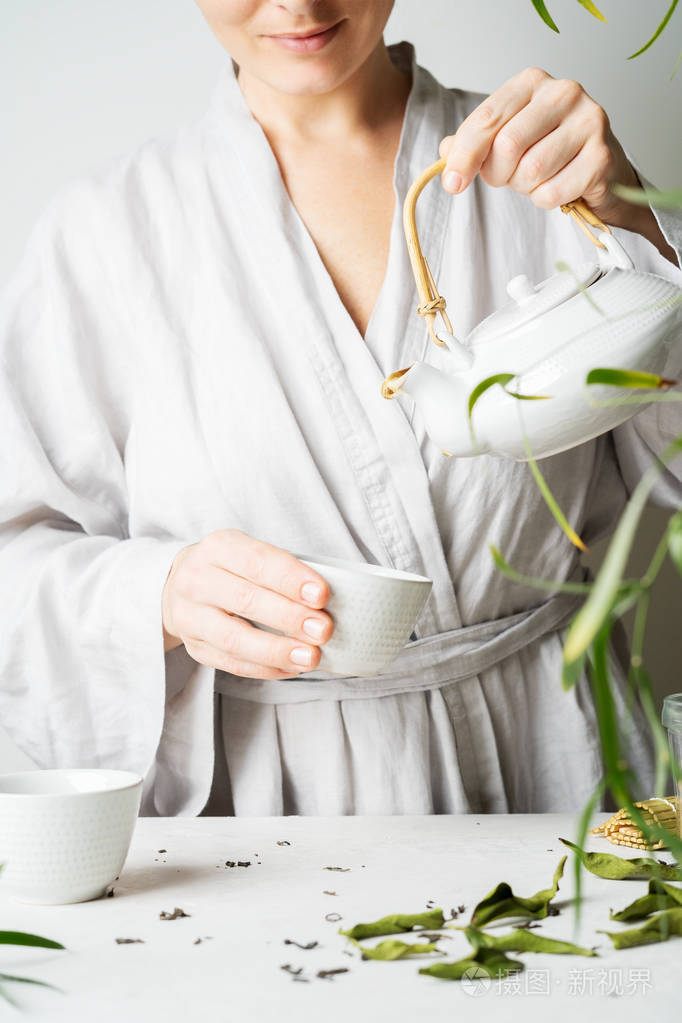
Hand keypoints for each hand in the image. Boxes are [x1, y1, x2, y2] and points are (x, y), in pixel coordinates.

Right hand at [161, 529, 332, 678]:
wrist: (179, 585)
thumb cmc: (231, 568)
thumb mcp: (249, 552)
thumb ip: (282, 571)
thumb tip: (325, 601)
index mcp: (219, 547)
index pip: (257, 561)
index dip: (291, 579)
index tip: (322, 595)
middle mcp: (197, 579)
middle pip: (245, 600)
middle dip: (289, 617)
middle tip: (323, 629)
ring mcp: (190, 615)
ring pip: (233, 638)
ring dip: (276, 650)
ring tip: (309, 657)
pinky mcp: (193, 646)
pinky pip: (229, 663)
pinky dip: (264, 668)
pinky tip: (290, 668)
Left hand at [438, 66, 640, 229]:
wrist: (600, 170)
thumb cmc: (548, 150)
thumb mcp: (506, 138)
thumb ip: (473, 142)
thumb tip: (445, 152)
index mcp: (532, 82)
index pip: (487, 118)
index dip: (463, 155)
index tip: (452, 183)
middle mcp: (564, 93)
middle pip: (507, 145)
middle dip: (498, 174)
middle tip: (507, 178)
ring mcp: (589, 121)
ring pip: (531, 171)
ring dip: (524, 187)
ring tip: (536, 179)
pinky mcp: (602, 157)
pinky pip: (552, 192)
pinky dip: (545, 200)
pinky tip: (558, 187)